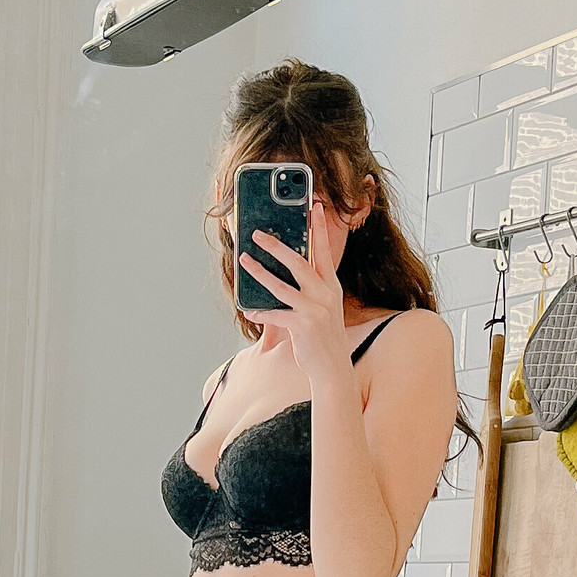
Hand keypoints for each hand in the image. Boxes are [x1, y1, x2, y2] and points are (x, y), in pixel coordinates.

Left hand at [238, 199, 350, 379]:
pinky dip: (259, 312)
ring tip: (243, 260)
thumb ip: (311, 290)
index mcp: (331, 287)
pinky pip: (274, 314)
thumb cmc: (324, 339)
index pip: (324, 251)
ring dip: (258, 272)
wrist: (333, 369)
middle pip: (298, 262)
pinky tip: (247, 310)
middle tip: (258, 234)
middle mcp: (325, 294)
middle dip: (276, 246)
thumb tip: (286, 275)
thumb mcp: (324, 310)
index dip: (319, 228)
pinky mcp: (302, 327)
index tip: (315, 207)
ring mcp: (314, 310)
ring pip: (280, 285)